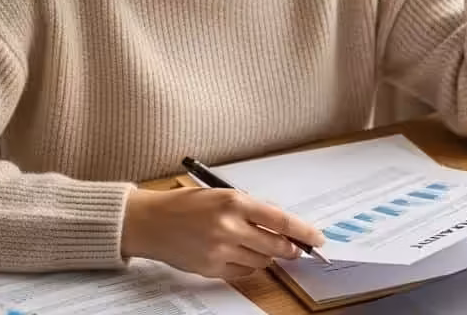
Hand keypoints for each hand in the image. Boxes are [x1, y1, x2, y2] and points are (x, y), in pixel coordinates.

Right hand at [121, 187, 324, 278]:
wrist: (149, 222)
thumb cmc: (184, 205)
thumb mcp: (220, 195)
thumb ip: (250, 209)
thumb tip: (281, 225)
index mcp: (233, 202)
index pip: (281, 220)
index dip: (304, 231)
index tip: (317, 238)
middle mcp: (229, 226)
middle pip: (276, 245)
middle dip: (290, 248)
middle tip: (295, 248)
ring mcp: (220, 250)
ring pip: (262, 261)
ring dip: (266, 256)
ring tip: (253, 245)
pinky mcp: (211, 268)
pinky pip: (243, 272)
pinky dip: (248, 266)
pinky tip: (238, 255)